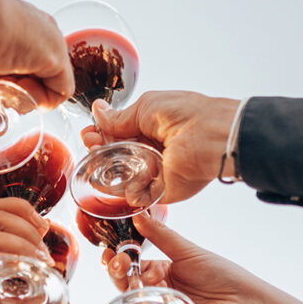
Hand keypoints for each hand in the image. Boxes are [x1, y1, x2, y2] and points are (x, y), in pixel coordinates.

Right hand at [0, 198, 51, 303]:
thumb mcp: (7, 294)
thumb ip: (26, 284)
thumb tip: (50, 279)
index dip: (22, 209)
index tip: (43, 227)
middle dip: (28, 229)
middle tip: (45, 253)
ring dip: (22, 244)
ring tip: (40, 262)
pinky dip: (5, 260)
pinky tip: (23, 271)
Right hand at [82, 92, 240, 202]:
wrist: (214, 138)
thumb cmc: (187, 115)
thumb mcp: (146, 108)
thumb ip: (119, 117)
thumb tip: (97, 111)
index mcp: (149, 126)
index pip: (116, 133)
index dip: (99, 134)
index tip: (89, 134)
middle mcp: (150, 150)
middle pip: (115, 155)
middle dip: (99, 150)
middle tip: (92, 144)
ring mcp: (154, 172)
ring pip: (122, 177)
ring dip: (107, 170)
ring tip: (100, 160)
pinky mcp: (161, 191)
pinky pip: (136, 195)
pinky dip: (124, 190)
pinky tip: (116, 179)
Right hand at [102, 213, 269, 303]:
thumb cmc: (222, 276)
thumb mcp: (187, 251)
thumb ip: (160, 235)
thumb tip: (138, 214)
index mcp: (161, 272)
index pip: (131, 265)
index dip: (118, 259)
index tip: (109, 252)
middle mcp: (157, 292)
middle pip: (125, 285)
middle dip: (117, 272)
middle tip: (119, 262)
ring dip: (124, 293)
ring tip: (130, 281)